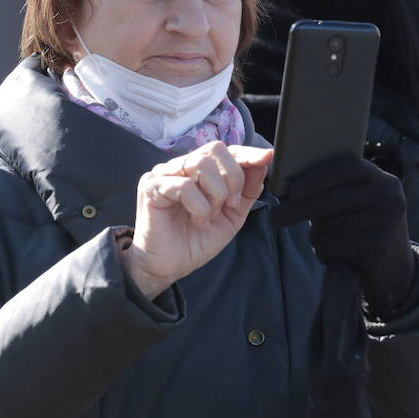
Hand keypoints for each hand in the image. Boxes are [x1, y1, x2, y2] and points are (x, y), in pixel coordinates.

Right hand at [125, 141, 271, 298]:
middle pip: (215, 150)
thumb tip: (262, 163)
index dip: (247, 153)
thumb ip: (247, 190)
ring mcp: (164, 174)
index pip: (227, 151)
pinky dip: (199, 207)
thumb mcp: (232, 216)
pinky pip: (184, 186)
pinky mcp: (151, 187)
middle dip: (233, 178)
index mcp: (200, 171)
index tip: (267, 156)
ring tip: (209, 215)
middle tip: (230, 205)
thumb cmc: (195, 241)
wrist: (170, 266)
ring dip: (215, 193)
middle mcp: (181, 166)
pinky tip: (198, 221)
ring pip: (200, 164)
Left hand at [270, 155, 417, 314]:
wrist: (396, 274)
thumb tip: (290, 188)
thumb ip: (335, 192)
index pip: (349, 166)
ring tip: (331, 243)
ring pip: (329, 225)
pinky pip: (333, 246)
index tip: (293, 189)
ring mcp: (384, 221)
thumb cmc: (365, 233)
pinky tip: (338, 257)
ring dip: (318, 237)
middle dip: (299, 209)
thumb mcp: (360, 206)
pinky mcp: (376, 247)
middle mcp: (388, 196)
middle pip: (332, 199)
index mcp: (383, 181)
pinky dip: (326, 254)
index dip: (318, 176)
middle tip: (275, 218)